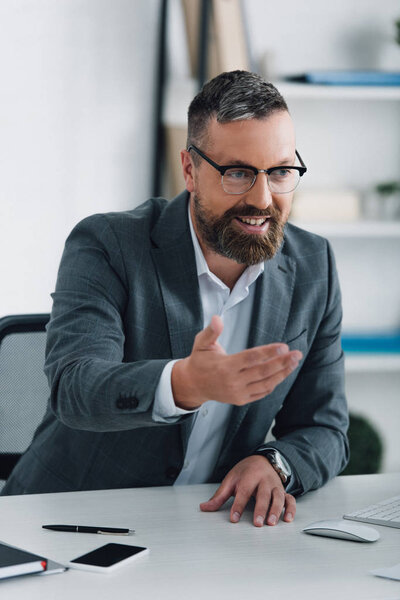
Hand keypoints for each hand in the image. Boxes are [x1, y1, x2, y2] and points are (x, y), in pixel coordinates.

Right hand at [171, 315, 301, 409]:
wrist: (193, 385)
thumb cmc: (200, 361)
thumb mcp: (201, 343)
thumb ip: (211, 331)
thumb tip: (217, 318)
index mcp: (225, 366)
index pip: (251, 358)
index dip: (268, 352)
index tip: (284, 347)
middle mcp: (233, 381)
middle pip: (262, 372)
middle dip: (282, 363)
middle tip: (297, 354)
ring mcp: (238, 392)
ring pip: (265, 383)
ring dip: (282, 373)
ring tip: (294, 363)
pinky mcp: (241, 399)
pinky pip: (261, 392)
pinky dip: (273, 383)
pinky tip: (282, 373)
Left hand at [199, 455, 295, 526]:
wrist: (262, 460)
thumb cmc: (245, 472)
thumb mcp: (230, 480)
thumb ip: (219, 496)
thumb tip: (204, 507)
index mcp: (248, 477)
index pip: (243, 492)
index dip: (238, 505)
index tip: (234, 518)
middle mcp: (263, 481)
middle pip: (263, 495)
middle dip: (261, 509)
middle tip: (257, 523)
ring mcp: (274, 486)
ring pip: (278, 497)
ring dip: (276, 510)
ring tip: (271, 523)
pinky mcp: (283, 491)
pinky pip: (290, 499)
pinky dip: (291, 509)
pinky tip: (288, 518)